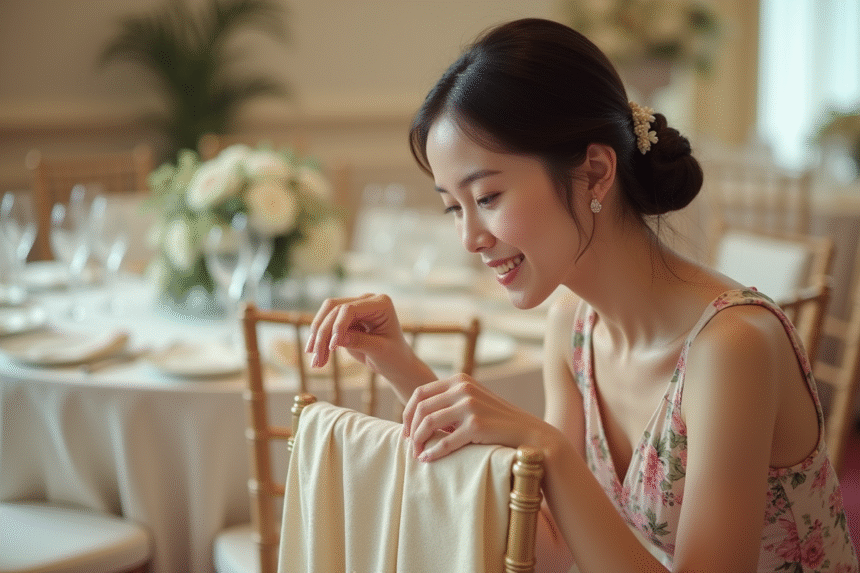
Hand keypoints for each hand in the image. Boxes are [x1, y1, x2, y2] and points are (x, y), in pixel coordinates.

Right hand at [305, 293, 436, 397]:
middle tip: (316, 357)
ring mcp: (355, 308)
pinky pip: (327, 326)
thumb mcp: (380, 350)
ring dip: (318, 338)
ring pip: (326, 316)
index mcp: (381, 303)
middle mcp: (366, 301)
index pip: (351, 309)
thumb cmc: (394, 356)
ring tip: (316, 362)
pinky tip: (317, 358)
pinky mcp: (346, 319)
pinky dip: (320, 342)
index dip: (338, 325)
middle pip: (334, 309)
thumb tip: (337, 339)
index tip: (332, 347)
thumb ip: (360, 342)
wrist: (395, 363)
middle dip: (323, 333)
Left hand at [402, 375, 543, 461]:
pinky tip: (427, 459)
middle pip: (421, 408)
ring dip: (418, 441)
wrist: (529, 433)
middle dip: (410, 429)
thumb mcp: (472, 402)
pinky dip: (432, 452)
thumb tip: (415, 418)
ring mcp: (470, 405)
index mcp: (460, 380)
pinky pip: (445, 441)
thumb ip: (449, 403)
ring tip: (417, 453)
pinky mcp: (476, 425)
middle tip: (410, 445)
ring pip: (428, 423)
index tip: (406, 431)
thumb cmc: (496, 422)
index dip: (407, 413)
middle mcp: (463, 388)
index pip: (420, 393)